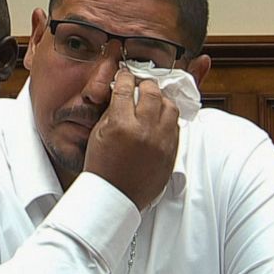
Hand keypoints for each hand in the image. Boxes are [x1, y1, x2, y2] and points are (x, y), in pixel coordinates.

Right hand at [83, 68, 179, 209]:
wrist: (115, 197)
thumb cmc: (103, 169)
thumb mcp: (98, 135)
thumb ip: (112, 111)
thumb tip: (123, 93)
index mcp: (121, 125)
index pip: (126, 88)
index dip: (124, 78)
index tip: (125, 76)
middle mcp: (144, 131)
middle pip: (152, 92)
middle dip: (145, 84)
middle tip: (140, 86)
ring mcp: (161, 142)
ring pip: (169, 106)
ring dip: (160, 100)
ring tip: (152, 102)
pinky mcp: (171, 152)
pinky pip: (176, 125)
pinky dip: (167, 118)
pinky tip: (158, 120)